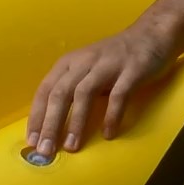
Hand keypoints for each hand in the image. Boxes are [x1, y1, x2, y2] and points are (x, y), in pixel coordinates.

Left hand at [26, 22, 176, 158]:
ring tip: (71, 147)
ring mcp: (109, 65)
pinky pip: (119, 95)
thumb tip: (52, 126)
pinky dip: (111, 115)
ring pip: (84, 93)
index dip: (37, 116)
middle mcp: (85, 61)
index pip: (46, 90)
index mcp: (70, 62)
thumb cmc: (115, 58)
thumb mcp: (87, 69)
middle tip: (45, 151)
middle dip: (50, 124)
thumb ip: (72, 90)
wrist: (152, 33)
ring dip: (75, 121)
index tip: (31, 141)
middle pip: (61, 93)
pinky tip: (108, 134)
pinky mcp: (132, 70)